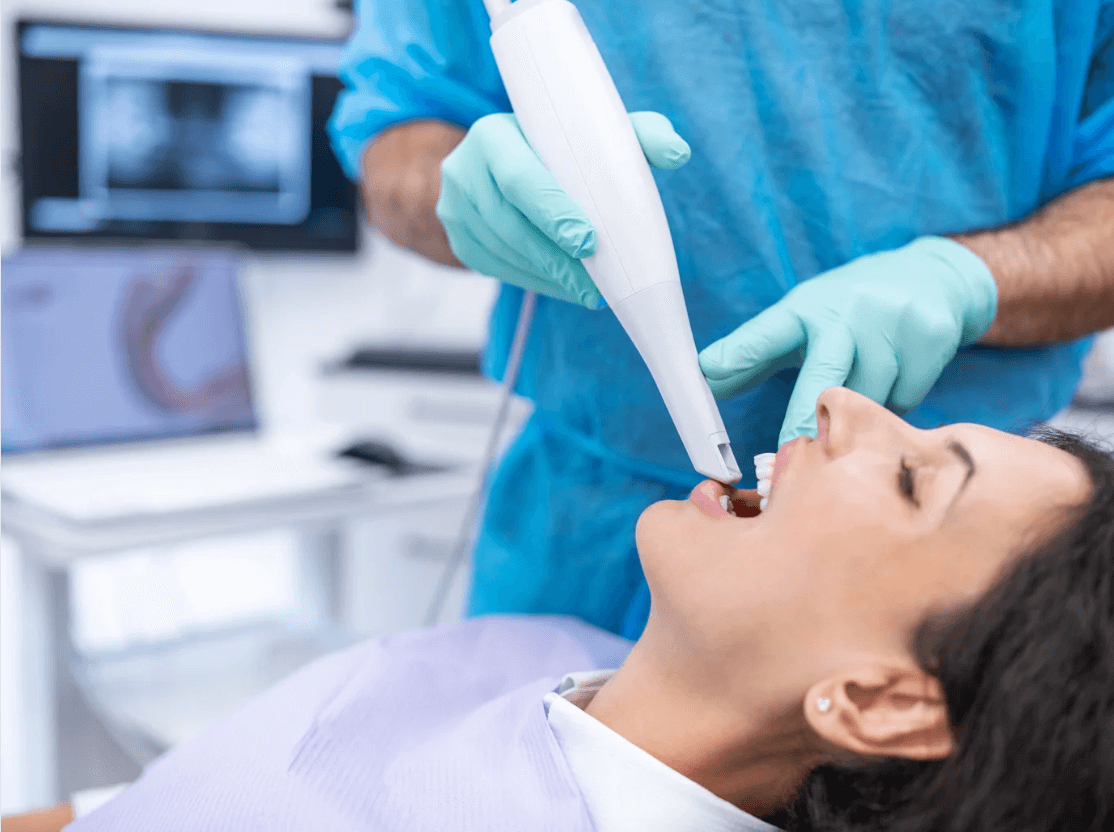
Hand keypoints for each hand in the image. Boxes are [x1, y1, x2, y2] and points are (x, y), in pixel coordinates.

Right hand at [436, 111, 690, 307]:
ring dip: (547, 277)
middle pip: (510, 225)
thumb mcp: (591, 133)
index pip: (519, 179)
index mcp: (492, 135)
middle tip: (595, 286)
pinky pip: (497, 269)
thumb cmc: (556, 147)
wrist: (494, 162)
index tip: (588, 243)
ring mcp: (454, 209)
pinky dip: (534, 281)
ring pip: (503, 253)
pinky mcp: (458, 241)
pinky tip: (564, 287)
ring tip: (588, 292)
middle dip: (555, 259)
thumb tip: (678, 152)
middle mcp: (462, 171)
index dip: (553, 213)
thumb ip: (637, 135)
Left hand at [698, 237, 997, 444]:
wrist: (935, 277)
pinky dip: (893, 405)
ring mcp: (893, 325)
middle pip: (823, 377)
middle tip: (789, 453)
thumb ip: (758, 354)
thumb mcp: (803, 320)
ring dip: (857, 413)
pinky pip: (904, 401)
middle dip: (804, 418)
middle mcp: (849, 312)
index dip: (741, 353)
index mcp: (809, 307)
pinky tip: (895, 379)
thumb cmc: (852, 307)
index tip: (709, 373)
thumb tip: (710, 381)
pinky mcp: (930, 340)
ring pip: (867, 400)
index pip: (769, 332)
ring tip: (860, 389)